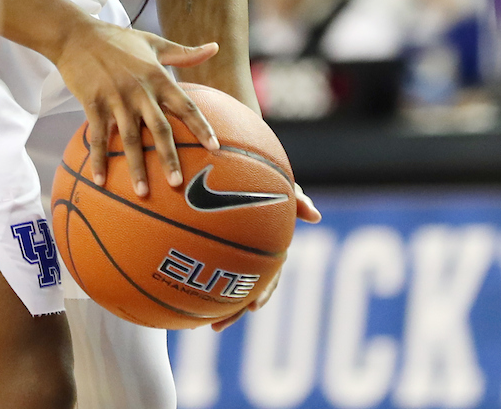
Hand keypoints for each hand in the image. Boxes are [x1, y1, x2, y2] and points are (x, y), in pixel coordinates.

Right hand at [53, 16, 219, 195]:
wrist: (77, 35)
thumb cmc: (118, 40)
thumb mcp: (153, 43)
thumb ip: (184, 52)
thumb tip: (215, 47)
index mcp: (157, 76)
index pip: (184, 105)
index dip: (200, 126)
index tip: (215, 147)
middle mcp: (139, 89)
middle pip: (159, 128)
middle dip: (169, 158)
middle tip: (177, 184)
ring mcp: (115, 97)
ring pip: (128, 138)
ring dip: (136, 166)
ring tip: (142, 192)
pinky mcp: (92, 103)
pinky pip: (97, 135)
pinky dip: (99, 158)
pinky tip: (100, 180)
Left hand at [211, 183, 319, 331]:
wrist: (239, 174)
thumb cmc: (266, 180)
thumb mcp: (283, 188)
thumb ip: (297, 199)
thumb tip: (316, 215)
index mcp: (272, 248)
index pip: (271, 277)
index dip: (264, 293)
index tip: (254, 307)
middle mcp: (255, 257)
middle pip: (246, 290)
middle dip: (234, 311)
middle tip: (218, 326)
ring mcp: (234, 255)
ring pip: (227, 286)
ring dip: (215, 306)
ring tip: (197, 324)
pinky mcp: (214, 250)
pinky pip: (207, 269)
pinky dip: (200, 285)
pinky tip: (183, 299)